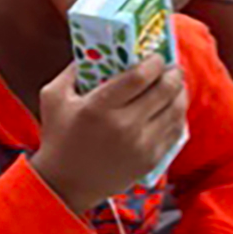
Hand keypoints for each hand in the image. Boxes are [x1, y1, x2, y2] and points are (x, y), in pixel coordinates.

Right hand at [31, 56, 186, 212]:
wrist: (65, 184)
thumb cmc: (58, 137)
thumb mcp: (53, 97)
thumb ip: (72, 70)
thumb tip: (96, 50)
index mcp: (99, 107)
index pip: (140, 76)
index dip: (154, 62)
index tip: (155, 57)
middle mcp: (125, 126)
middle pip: (164, 90)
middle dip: (173, 73)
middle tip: (172, 67)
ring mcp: (141, 145)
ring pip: (176, 110)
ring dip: (180, 93)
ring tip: (175, 85)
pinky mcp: (151, 159)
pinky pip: (176, 131)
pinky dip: (178, 115)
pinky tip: (173, 108)